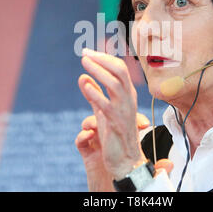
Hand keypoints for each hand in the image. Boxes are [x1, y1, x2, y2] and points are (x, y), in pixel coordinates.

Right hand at [76, 111, 149, 190]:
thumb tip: (170, 165)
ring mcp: (98, 144)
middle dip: (106, 107)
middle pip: (107, 115)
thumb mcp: (145, 175)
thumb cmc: (131, 180)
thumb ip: (157, 169)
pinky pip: (81, 141)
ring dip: (90, 121)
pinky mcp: (87, 153)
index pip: (131, 122)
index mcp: (127, 140)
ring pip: (91, 124)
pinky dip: (82, 136)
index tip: (143, 125)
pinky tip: (87, 135)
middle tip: (109, 107)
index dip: (136, 119)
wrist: (116, 191)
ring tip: (94, 126)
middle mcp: (112, 138)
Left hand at [78, 48, 146, 180]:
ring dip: (98, 71)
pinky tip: (85, 85)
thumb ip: (94, 93)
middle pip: (120, 71)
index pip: (119, 68)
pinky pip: (107, 104)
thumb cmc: (115, 133)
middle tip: (85, 53)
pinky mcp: (116, 123)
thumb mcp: (103, 109)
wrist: (125, 159)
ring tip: (84, 63)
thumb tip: (83, 77)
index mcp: (127, 93)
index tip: (88, 52)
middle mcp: (128, 98)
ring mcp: (124, 110)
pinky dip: (96, 93)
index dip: (104, 58)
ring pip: (115, 84)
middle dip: (102, 59)